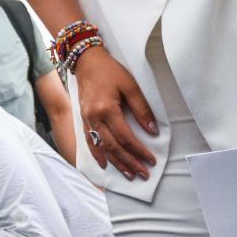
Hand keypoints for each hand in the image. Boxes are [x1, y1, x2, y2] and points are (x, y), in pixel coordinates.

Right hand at [74, 46, 157, 180]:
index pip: (126, 137)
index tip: (151, 160)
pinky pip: (89, 141)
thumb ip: (142, 109)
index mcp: (107, 109)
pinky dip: (97, 154)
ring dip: (115, 162)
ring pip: (101, 147)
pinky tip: (104, 163)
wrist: (86, 61)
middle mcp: (94, 118)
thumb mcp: (130, 86)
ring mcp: (86, 120)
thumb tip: (153, 131)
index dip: (139, 151)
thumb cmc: (110, 71)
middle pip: (113, 146)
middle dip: (129, 162)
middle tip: (143, 174)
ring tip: (128, 174)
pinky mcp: (83, 119)